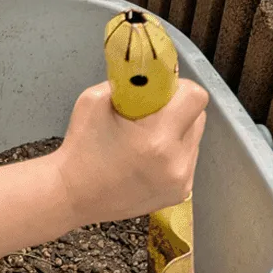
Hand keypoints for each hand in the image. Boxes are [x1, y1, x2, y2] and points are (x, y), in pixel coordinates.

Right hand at [0, 79, 207, 264]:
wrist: (72, 195)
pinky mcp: (181, 193)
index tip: (160, 91)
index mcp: (157, 137)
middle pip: (199, 117)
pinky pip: (188, 159)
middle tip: (151, 113)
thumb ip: (127, 84)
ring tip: (146, 140)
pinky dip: (173, 152)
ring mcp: (182, 181)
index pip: (196, 98)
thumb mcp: (94, 100)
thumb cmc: (81, 146)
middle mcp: (177, 161)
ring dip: (177, 131)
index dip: (179, 88)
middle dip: (179, 109)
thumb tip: (150, 77)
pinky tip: (148, 159)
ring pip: (195, 139)